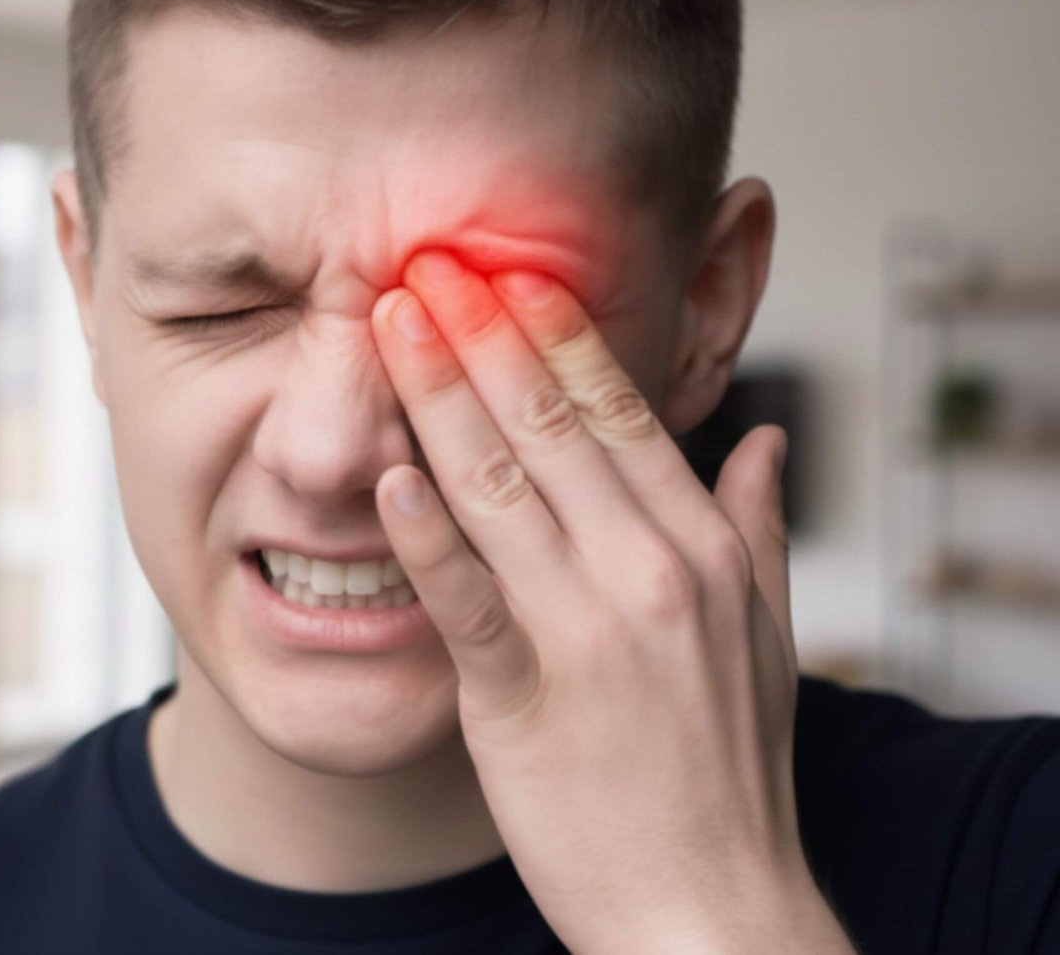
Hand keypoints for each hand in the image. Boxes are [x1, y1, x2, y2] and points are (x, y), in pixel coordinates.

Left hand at [369, 249, 848, 953]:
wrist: (710, 911)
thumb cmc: (726, 773)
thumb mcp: (768, 639)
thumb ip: (760, 529)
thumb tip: (763, 440)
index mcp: (705, 549)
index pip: (620, 413)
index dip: (557, 334)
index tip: (509, 271)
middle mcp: (653, 573)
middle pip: (552, 426)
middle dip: (483, 335)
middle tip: (430, 261)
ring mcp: (590, 632)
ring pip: (501, 486)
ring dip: (438, 395)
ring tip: (390, 322)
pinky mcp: (525, 697)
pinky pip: (465, 596)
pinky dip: (423, 528)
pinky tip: (384, 469)